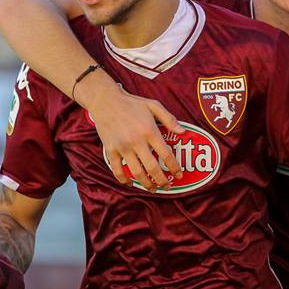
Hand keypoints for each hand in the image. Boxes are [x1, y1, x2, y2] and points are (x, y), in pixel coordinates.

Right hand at [75, 72, 182, 190]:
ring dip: (146, 184)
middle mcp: (136, 141)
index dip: (174, 167)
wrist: (105, 100)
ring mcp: (122, 147)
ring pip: (136, 172)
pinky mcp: (111, 150)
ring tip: (152, 188)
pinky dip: (124, 180)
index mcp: (149, 131)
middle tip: (167, 186)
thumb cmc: (132, 103)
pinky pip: (118, 170)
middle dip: (162, 181)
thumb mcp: (153, 105)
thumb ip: (169, 119)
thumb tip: (183, 132)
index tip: (179, 175)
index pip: (166, 154)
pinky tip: (131, 182)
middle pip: (152, 168)